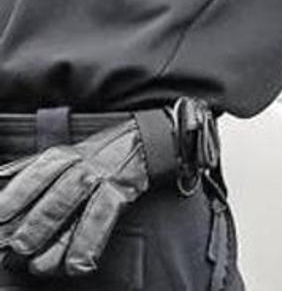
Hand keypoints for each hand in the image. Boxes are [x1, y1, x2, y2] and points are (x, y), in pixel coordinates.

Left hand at [0, 119, 150, 276]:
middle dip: (36, 225)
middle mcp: (81, 168)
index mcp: (58, 158)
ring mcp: (103, 182)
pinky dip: (88, 248)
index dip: (13, 199)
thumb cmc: (90, 156)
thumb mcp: (58, 156)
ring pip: (81, 213)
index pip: (32, 178)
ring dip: (60, 243)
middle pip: (57, 198)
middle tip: (19, 246)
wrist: (138, 145)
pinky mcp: (121, 196)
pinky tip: (76, 264)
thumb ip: (24, 171)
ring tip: (40, 265)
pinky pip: (103, 224)